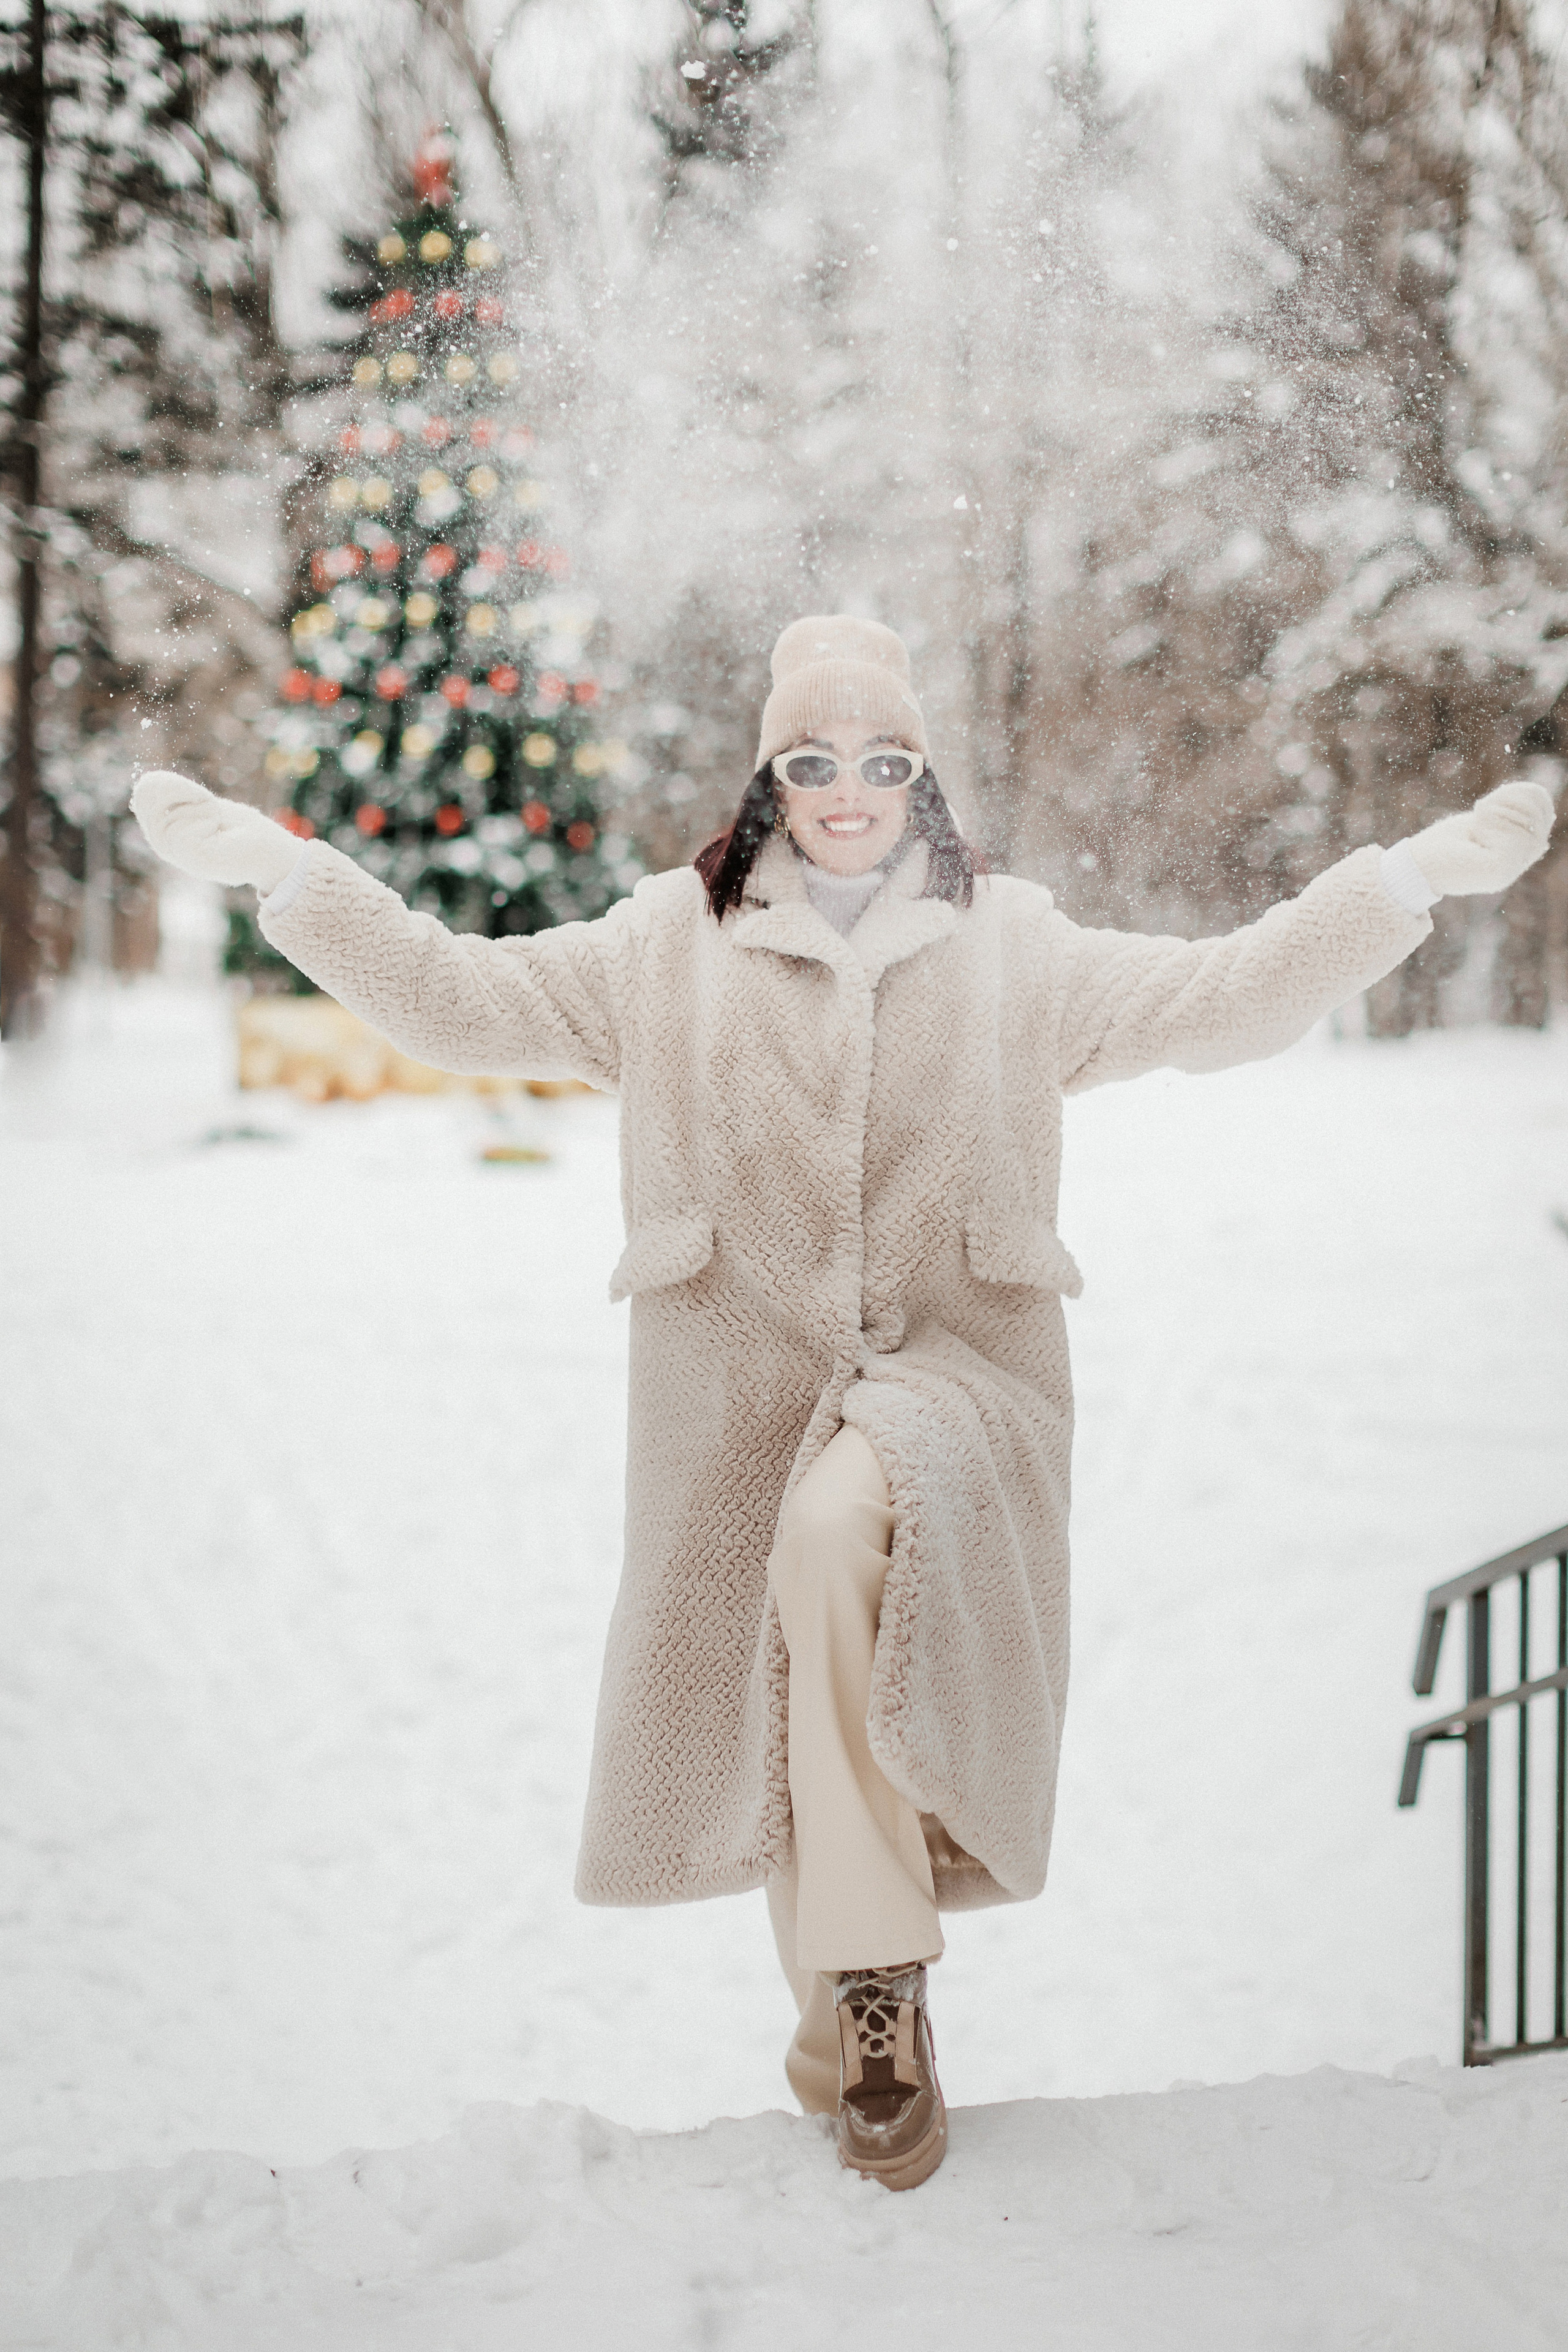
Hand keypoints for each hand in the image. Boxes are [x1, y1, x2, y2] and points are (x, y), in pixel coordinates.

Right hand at [131, 770, 302, 895]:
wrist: (272, 850)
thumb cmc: (243, 828)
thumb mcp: (203, 805)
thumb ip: (176, 798)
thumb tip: (144, 785)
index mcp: (169, 831)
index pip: (142, 798)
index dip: (161, 783)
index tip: (196, 790)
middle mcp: (170, 847)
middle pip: (148, 804)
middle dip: (178, 792)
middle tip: (210, 802)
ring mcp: (180, 856)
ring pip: (169, 819)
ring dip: (200, 810)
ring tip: (219, 821)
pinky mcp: (192, 861)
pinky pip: (184, 831)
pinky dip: (208, 821)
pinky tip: (221, 832)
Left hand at [1408, 780, 1554, 897]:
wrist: (1415, 867)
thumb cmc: (1443, 843)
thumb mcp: (1483, 822)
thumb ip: (1512, 816)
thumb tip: (1549, 814)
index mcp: (1516, 850)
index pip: (1544, 812)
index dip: (1527, 794)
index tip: (1492, 798)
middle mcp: (1517, 862)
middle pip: (1541, 816)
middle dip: (1513, 800)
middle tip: (1480, 808)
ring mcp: (1512, 869)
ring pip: (1529, 823)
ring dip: (1499, 810)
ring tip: (1476, 821)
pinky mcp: (1502, 870)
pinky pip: (1513, 833)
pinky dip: (1490, 822)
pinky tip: (1474, 834)